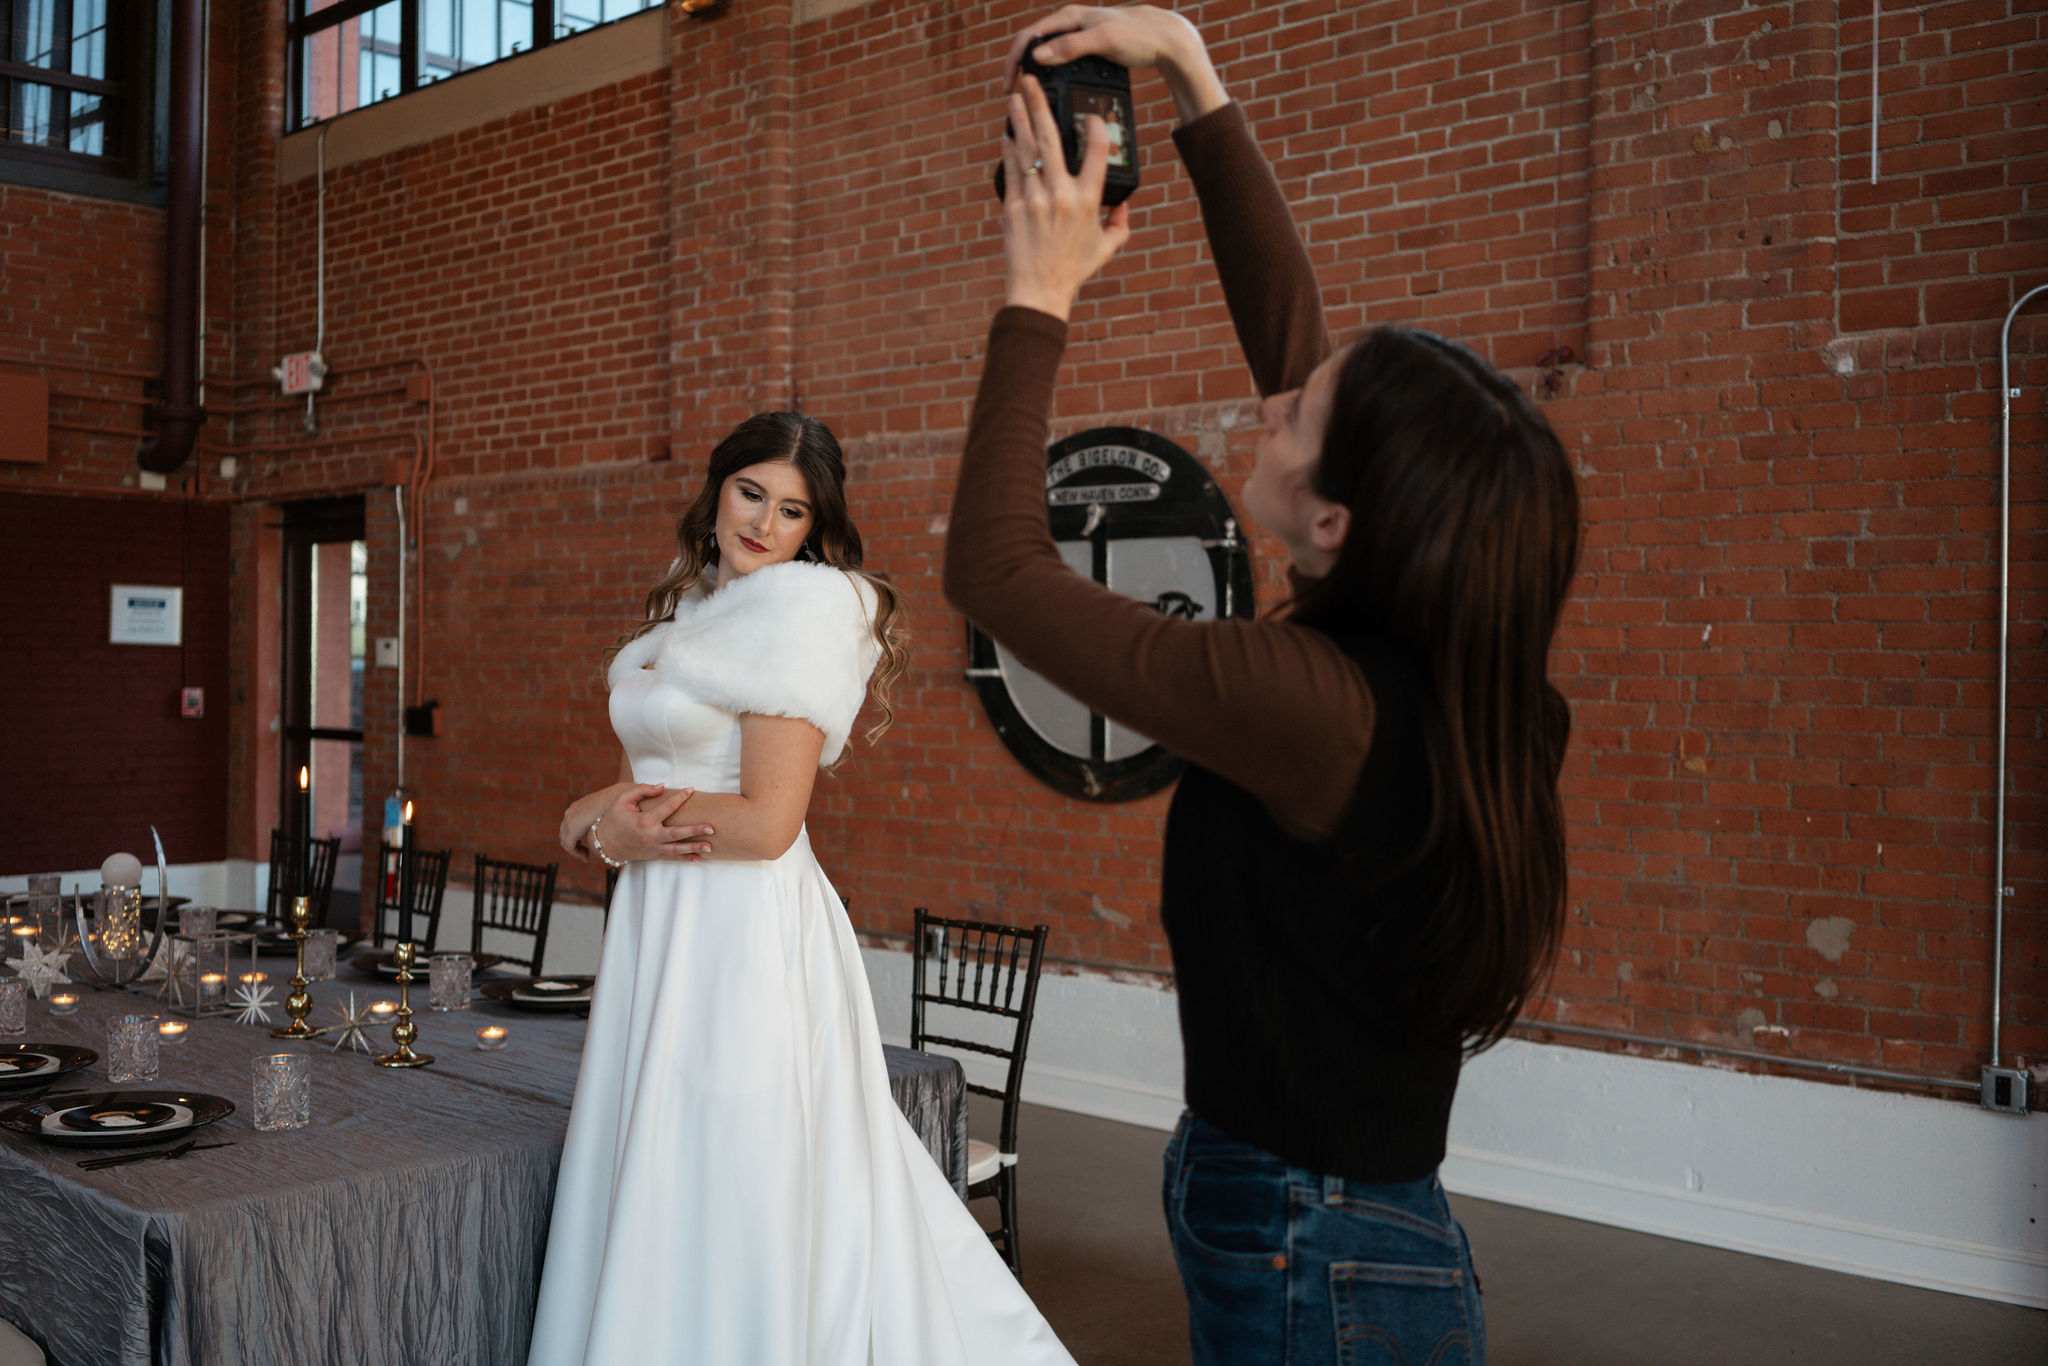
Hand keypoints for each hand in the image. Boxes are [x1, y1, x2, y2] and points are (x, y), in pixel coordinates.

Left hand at [559, 783, 631, 860]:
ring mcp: (569, 820)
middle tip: (587, 854)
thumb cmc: (619, 802)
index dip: (577, 839)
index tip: (588, 847)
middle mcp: (570, 813)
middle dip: (576, 846)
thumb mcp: (606, 810)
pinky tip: (587, 857)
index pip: (570, 826)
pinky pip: (568, 846)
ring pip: (566, 841)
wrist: (619, 797)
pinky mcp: (572, 828)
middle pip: (565, 834)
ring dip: (576, 851)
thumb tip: (609, 830)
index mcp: (577, 807)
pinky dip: (576, 853)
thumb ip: (602, 819)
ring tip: (587, 857)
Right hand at [580, 785, 715, 863]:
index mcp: (644, 821)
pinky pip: (672, 858)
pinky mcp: (653, 855)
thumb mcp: (621, 801)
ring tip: (710, 845)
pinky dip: (685, 859)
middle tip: (711, 828)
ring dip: (694, 847)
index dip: (680, 797)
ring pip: (677, 849)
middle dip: (694, 831)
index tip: (692, 789)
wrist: (602, 845)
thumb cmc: (612, 819)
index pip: (667, 807)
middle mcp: (650, 836)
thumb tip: (662, 786)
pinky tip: (699, 858)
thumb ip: (641, 790)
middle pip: (677, 834)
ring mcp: (652, 848)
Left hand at [1001, 75, 1131, 320]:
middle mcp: (1061, 194)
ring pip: (1026, 148)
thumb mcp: (1105, 248)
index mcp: (1088, 201)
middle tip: (1032, 81)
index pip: (1097, 152)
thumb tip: (1125, 207)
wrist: (1038, 291)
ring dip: (1019, 119)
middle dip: (1040, 105)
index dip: (1096, 126)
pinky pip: (1011, 169)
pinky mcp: (1013, 206)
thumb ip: (1120, 224)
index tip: (1091, 114)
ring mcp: (1035, 199)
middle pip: (1051, 138)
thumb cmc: (1073, 269)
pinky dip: (1008, 149)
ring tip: (1014, 97)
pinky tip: (1007, 133)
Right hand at [1003, 5, 1226, 125]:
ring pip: (1046, 55)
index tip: (1008, 86)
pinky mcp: (1087, 49)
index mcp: (1068, 17)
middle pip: (1033, 46)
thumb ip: (1071, 47)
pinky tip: (1054, 90)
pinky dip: (1053, 75)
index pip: (1028, 36)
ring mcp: (1078, 36)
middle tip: (1015, 95)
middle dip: (1020, 69)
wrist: (1163, 38)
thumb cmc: (1136, 35)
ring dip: (1035, 73)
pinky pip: (1061, 62)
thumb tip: (1038, 55)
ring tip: (1030, 96)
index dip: (1014, 61)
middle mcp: (1069, 24)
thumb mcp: (1103, 40)